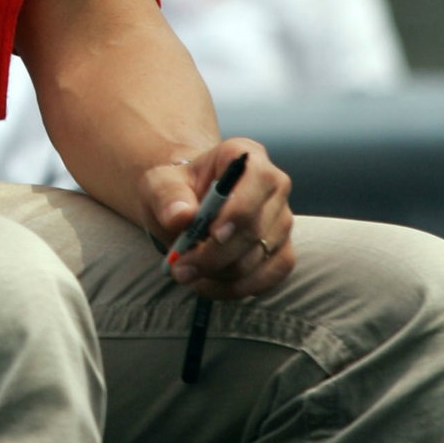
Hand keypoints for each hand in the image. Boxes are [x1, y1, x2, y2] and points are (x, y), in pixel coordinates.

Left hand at [141, 136, 294, 299]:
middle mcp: (274, 185)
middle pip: (255, 227)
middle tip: (181, 268)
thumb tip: (181, 216)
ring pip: (259, 257)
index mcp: (246, 154)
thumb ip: (167, 196)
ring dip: (220, 273)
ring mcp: (282, 219)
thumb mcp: (160, 184)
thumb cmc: (177, 190)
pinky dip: (236, 288)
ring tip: (187, 274)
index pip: (258, 179)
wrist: (188, 206)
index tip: (212, 234)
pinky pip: (269, 278)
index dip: (239, 210)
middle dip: (216, 254)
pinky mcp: (283, 251)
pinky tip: (207, 284)